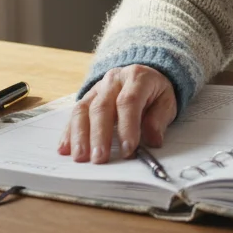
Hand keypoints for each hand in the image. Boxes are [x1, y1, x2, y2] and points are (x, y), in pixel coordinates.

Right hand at [57, 64, 176, 163]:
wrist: (143, 73)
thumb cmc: (155, 91)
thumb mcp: (166, 101)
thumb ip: (159, 119)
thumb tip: (153, 141)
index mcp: (137, 78)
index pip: (128, 102)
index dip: (127, 127)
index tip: (128, 149)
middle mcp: (113, 80)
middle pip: (102, 107)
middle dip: (100, 135)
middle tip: (100, 158)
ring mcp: (97, 88)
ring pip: (83, 109)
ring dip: (79, 136)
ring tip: (80, 157)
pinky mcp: (86, 97)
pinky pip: (74, 113)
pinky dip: (69, 132)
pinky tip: (65, 148)